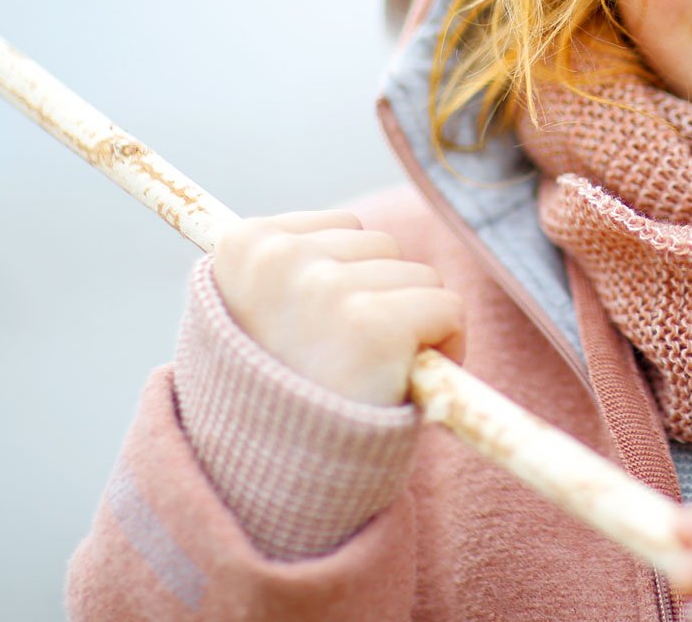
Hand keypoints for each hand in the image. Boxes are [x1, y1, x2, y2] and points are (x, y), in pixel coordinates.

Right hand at [211, 210, 464, 406]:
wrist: (280, 487)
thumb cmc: (278, 402)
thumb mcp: (255, 321)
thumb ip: (282, 272)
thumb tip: (264, 204)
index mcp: (243, 247)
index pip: (341, 229)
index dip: (346, 282)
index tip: (316, 331)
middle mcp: (280, 261)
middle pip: (382, 247)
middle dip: (382, 298)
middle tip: (345, 360)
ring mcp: (327, 291)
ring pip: (419, 275)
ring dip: (411, 323)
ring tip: (366, 374)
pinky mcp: (376, 326)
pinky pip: (448, 308)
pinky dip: (445, 346)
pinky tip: (399, 382)